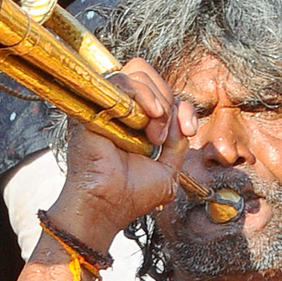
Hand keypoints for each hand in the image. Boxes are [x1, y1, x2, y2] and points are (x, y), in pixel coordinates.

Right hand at [48, 58, 197, 250]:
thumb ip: (178, 140)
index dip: (180, 105)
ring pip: (136, 73)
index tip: (189, 129)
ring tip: (154, 135)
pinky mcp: (92, 107)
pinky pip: (119, 82)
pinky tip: (149, 117)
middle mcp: (116, 107)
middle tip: (163, 136)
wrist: (107, 207)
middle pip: (147, 74)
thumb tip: (182, 112)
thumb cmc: (131, 193)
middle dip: (167, 99)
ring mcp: (103, 104)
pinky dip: (141, 94)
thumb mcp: (168, 166)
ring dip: (156, 101)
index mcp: (133, 118)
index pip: (159, 90)